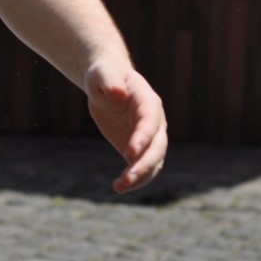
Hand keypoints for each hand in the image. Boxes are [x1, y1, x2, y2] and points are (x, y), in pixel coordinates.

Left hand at [84, 62, 167, 193]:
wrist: (107, 83)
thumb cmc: (105, 75)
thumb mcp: (103, 74)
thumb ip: (111, 82)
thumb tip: (118, 92)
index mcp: (148, 102)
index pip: (150, 122)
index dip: (143, 137)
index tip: (130, 153)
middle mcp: (155, 122)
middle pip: (157, 147)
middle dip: (144, 164)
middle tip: (127, 179)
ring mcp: (149, 137)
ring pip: (153, 161)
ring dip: (140, 177)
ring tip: (120, 187)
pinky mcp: (139, 148)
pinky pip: (142, 166)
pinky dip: (134, 179)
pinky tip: (118, 187)